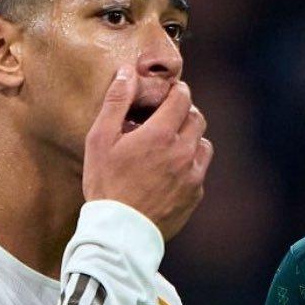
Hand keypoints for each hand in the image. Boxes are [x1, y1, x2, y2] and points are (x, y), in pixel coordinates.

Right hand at [83, 67, 213, 240]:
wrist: (120, 231)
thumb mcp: (100, 140)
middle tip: (168, 116)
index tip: (168, 93)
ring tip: (171, 143)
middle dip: (184, 112)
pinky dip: (190, 164)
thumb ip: (115, 102)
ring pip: (203, 144)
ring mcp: (192, 175)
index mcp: (161, 134)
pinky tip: (171, 170)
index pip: (182, 98)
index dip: (176, 91)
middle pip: (197, 118)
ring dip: (191, 137)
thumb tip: (126, 73)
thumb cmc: (106, 184)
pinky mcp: (195, 195)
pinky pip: (200, 170)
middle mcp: (183, 152)